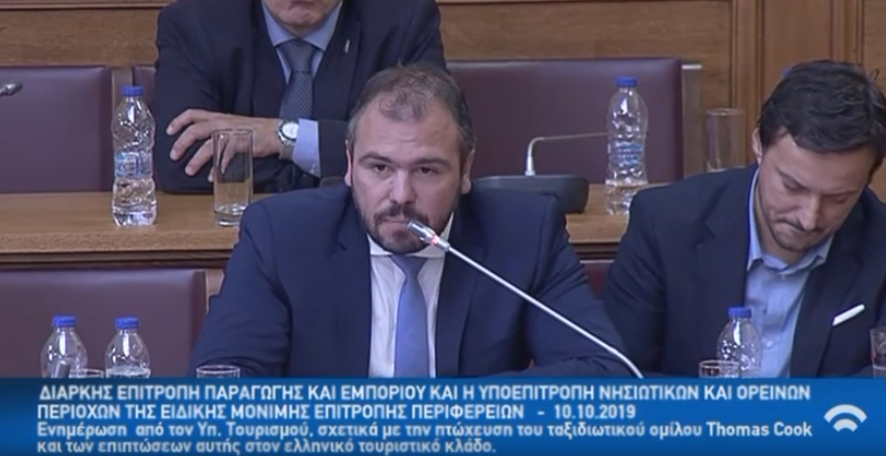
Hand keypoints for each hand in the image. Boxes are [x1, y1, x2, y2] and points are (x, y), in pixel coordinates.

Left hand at [167, 109, 283, 178]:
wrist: (275, 132)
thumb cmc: (255, 130)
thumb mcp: (233, 126)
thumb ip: (218, 132)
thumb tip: (205, 144)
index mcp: (218, 117)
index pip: (193, 114)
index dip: (178, 121)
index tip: (168, 131)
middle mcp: (221, 123)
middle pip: (195, 131)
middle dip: (181, 144)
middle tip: (173, 156)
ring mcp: (230, 133)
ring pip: (207, 146)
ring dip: (196, 159)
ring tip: (189, 170)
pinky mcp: (240, 144)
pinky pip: (224, 157)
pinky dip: (216, 168)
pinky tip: (212, 177)